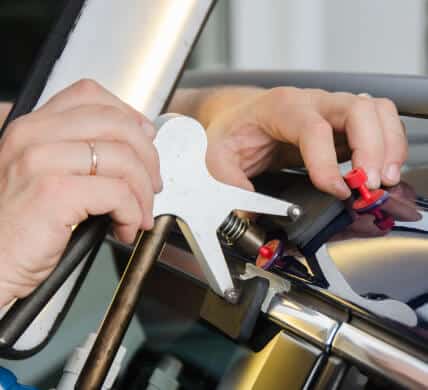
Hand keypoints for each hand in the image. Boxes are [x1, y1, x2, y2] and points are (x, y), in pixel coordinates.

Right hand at [0, 80, 159, 305]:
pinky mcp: (53, 193)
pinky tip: (124, 228)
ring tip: (139, 215)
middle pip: (116, 124)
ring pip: (123, 159)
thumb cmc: (17, 228)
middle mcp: (33, 137)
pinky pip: (117, 193)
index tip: (147, 140)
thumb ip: (78, 155)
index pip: (91, 96)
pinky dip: (131, 213)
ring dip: (143, 192)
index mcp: (33, 128)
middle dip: (148, 157)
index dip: (129, 116)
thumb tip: (133, 149)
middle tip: (152, 185)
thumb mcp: (43, 177)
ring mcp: (41, 162)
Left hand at [196, 87, 406, 198]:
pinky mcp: (340, 124)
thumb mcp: (217, 157)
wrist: (238, 117)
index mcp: (280, 108)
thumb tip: (250, 213)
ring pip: (376, 111)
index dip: (327, 161)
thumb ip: (230, 184)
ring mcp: (329, 110)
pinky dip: (388, 146)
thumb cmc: (232, 131)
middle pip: (358, 109)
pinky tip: (381, 170)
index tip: (336, 191)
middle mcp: (311, 103)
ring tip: (384, 180)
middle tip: (370, 185)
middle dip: (372, 149)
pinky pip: (377, 124)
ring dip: (388, 145)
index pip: (313, 128)